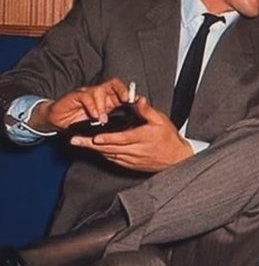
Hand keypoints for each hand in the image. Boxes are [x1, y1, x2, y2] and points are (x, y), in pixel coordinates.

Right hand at [31, 78, 131, 130]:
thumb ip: (114, 119)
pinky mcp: (75, 96)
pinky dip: (92, 107)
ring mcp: (87, 93)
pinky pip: (85, 97)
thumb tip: (132, 122)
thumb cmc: (81, 120)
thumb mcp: (101, 121)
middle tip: (126, 100)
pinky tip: (94, 116)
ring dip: (102, 105)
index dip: (129, 93)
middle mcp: (98, 93)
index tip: (138, 101)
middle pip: (113, 84)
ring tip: (103, 119)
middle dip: (121, 90)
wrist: (58, 120)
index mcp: (108, 98)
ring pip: (99, 91)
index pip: (121, 89)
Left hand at [69, 96, 192, 171]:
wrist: (177, 159)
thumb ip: (147, 110)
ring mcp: (132, 160)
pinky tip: (96, 150)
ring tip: (80, 144)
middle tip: (75, 141)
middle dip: (90, 144)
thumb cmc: (170, 139)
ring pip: (109, 155)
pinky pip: (114, 160)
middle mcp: (135, 151)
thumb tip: (138, 100)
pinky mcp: (132, 165)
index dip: (107, 138)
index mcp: (142, 138)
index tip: (94, 137)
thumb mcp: (162, 121)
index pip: (121, 138)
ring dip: (94, 150)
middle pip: (109, 148)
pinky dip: (104, 154)